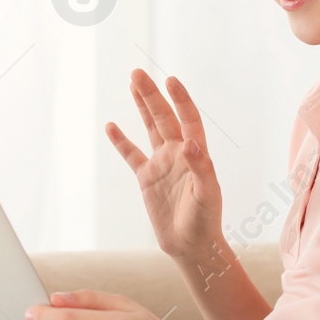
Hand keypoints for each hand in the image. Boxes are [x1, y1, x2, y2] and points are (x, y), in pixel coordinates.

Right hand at [107, 69, 221, 261]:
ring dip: (142, 106)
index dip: (180, 100)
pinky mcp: (147, 178)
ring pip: (150, 128)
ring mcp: (162, 164)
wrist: (191, 245)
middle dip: (152, 95)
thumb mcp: (207, 194)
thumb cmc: (205, 221)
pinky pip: (132, 155)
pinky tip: (112, 126)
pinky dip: (121, 141)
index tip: (170, 81)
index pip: (188, 119)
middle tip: (138, 73)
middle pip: (164, 117)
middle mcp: (178, 154)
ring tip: (133, 83)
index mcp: (196, 154)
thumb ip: (201, 167)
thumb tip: (190, 143)